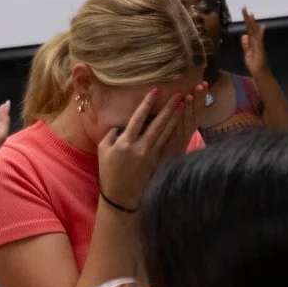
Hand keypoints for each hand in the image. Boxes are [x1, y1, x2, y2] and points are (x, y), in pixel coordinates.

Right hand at [97, 89, 195, 211]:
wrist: (120, 196)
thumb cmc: (108, 172)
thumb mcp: (103, 150)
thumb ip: (113, 134)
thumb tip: (123, 125)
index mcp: (125, 143)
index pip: (138, 118)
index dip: (147, 103)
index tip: (156, 90)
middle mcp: (141, 147)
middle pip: (158, 123)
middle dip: (169, 108)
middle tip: (180, 94)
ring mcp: (151, 155)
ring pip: (166, 132)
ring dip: (175, 117)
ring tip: (184, 104)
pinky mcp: (157, 161)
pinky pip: (166, 141)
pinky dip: (173, 130)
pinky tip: (179, 122)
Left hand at [239, 8, 271, 78]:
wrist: (260, 74)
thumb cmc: (254, 65)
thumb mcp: (247, 53)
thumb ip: (246, 44)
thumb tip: (244, 34)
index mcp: (252, 42)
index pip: (249, 29)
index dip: (246, 21)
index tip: (244, 12)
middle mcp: (256, 41)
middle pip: (252, 28)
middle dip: (248, 18)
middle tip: (244, 8)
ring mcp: (259, 45)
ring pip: (255, 32)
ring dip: (253, 23)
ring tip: (250, 14)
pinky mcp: (260, 50)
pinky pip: (260, 40)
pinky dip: (261, 33)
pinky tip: (261, 27)